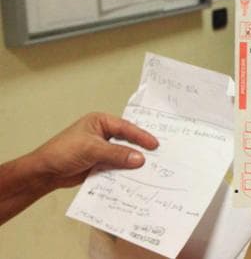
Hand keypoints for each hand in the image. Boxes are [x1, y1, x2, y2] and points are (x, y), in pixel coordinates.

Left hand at [30, 112, 158, 189]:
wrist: (45, 173)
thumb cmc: (63, 152)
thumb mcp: (92, 149)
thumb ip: (117, 154)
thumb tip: (140, 159)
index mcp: (100, 122)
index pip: (126, 128)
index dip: (141, 136)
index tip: (155, 145)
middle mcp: (102, 134)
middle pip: (126, 141)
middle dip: (139, 149)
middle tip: (158, 156)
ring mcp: (101, 150)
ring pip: (122, 155)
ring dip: (132, 162)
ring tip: (150, 168)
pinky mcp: (100, 164)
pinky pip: (116, 166)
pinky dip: (124, 172)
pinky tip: (134, 177)